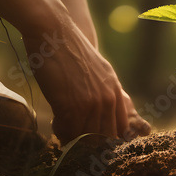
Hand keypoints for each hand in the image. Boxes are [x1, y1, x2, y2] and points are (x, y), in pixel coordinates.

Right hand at [24, 21, 137, 142]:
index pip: (120, 129)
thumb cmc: (70, 50)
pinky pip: (68, 132)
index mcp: (115, 91)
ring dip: (72, 137)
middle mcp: (108, 100)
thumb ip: (103, 91)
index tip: (93, 140)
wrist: (54, 32)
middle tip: (74, 136)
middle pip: (104, 138)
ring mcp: (91, 104)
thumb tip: (99, 111)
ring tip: (62, 126)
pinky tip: (55, 121)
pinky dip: (60, 131)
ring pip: (86, 138)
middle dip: (89, 143)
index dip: (107, 138)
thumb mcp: (98, 70)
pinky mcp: (72, 106)